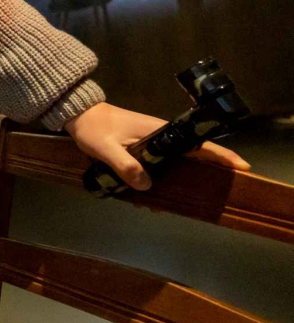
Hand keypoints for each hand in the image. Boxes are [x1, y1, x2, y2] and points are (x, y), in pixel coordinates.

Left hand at [63, 102, 249, 190]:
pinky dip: (155, 182)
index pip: (198, 144)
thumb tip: (147, 186)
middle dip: (199, 178)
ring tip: (162, 207)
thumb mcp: (106, 148)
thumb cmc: (94, 128)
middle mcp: (161, 137)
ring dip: (172, 184)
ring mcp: (151, 143)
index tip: (242, 168)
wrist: (80, 115)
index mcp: (160, 132)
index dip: (222, 156)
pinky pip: (156, 167)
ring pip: (172, 166)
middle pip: (190, 158)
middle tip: (203, 198)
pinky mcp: (141, 149)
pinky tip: (145, 199)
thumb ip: (125, 165)